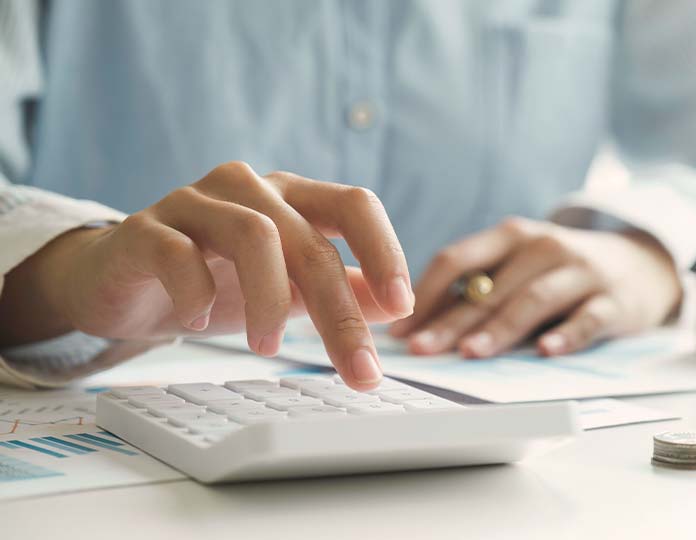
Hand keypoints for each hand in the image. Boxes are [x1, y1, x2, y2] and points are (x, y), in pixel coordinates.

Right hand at [0, 162, 412, 388]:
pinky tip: (201, 322)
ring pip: (253, 236)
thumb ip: (343, 290)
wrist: (124, 284)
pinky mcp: (145, 228)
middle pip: (310, 241)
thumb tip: (397, 306)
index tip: (402, 307)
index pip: (354, 205)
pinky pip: (178, 252)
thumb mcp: (291, 289)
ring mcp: (195, 202)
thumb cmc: (216, 280)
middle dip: (340, 312)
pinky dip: (197, 292)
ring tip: (268, 348)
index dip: (385, 251)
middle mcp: (250, 188)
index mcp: (292, 197)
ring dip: (271, 302)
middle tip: (358, 369)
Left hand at [389, 217, 680, 357]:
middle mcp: (545, 246)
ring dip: (500, 328)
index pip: (458, 259)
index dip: (425, 294)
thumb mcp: (520, 263)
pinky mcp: (615, 301)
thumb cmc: (560, 270)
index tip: (399, 328)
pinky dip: (568, 335)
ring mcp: (581, 272)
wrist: (641, 263)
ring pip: (534, 300)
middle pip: (491, 287)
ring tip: (471, 352)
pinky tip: (547, 352)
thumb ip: (480, 286)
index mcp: (511, 236)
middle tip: (422, 349)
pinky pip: (588, 319)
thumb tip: (419, 326)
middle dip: (452, 321)